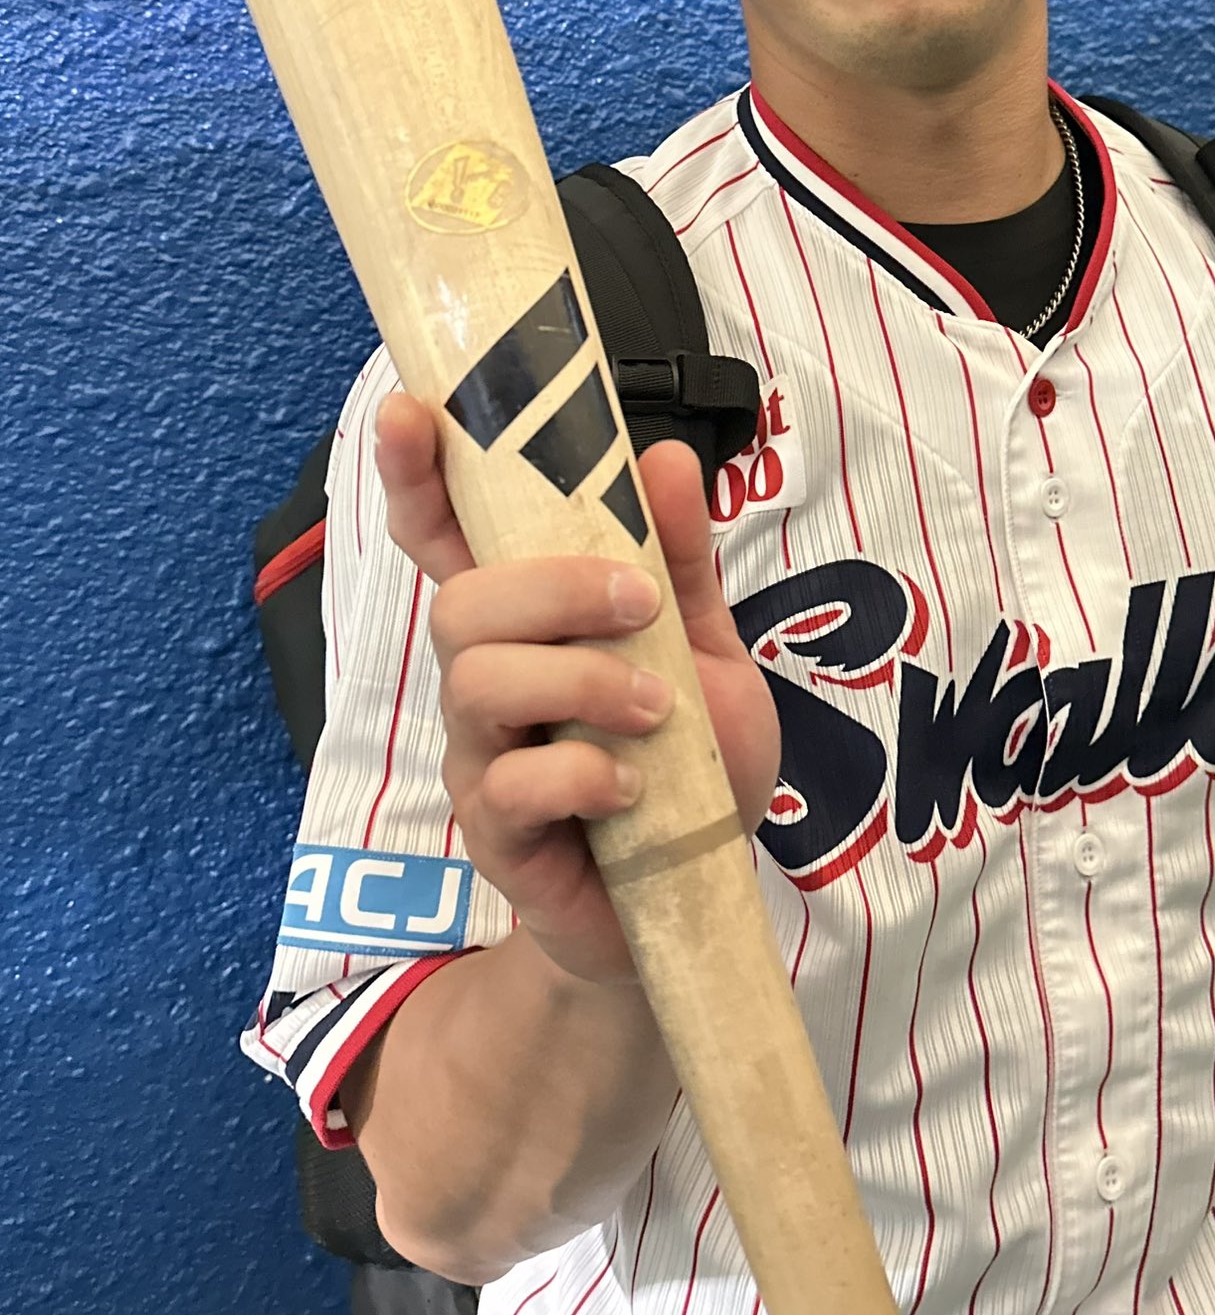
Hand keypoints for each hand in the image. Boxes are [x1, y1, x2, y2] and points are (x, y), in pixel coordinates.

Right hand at [374, 393, 780, 983]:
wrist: (696, 902)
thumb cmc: (688, 771)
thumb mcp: (707, 655)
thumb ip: (682, 563)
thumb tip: (662, 457)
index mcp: (531, 623)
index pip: (450, 536)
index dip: (416, 476)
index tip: (406, 412)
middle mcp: (488, 679)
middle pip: (463, 601)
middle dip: (552, 586)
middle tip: (642, 604)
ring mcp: (484, 756)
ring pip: (478, 680)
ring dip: (582, 679)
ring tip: (657, 710)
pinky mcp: (497, 834)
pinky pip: (512, 783)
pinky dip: (585, 772)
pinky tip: (633, 787)